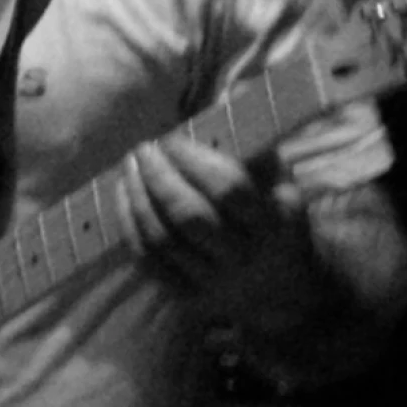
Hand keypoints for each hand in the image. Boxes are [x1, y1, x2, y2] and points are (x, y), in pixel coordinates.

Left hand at [121, 134, 309, 314]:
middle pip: (189, 216)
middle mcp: (242, 258)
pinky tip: (124, 197)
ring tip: (129, 168)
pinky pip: (147, 261)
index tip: (173, 139)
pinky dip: (129, 226)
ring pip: (162, 239)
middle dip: (158, 177)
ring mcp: (212, 283)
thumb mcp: (282, 185)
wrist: (283, 290)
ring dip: (137, 198)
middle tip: (144, 149)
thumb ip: (254, 152)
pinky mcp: (186, 299)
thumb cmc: (276, 220)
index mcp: (272, 225)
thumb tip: (218, 107)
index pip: (227, 189)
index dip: (193, 160)